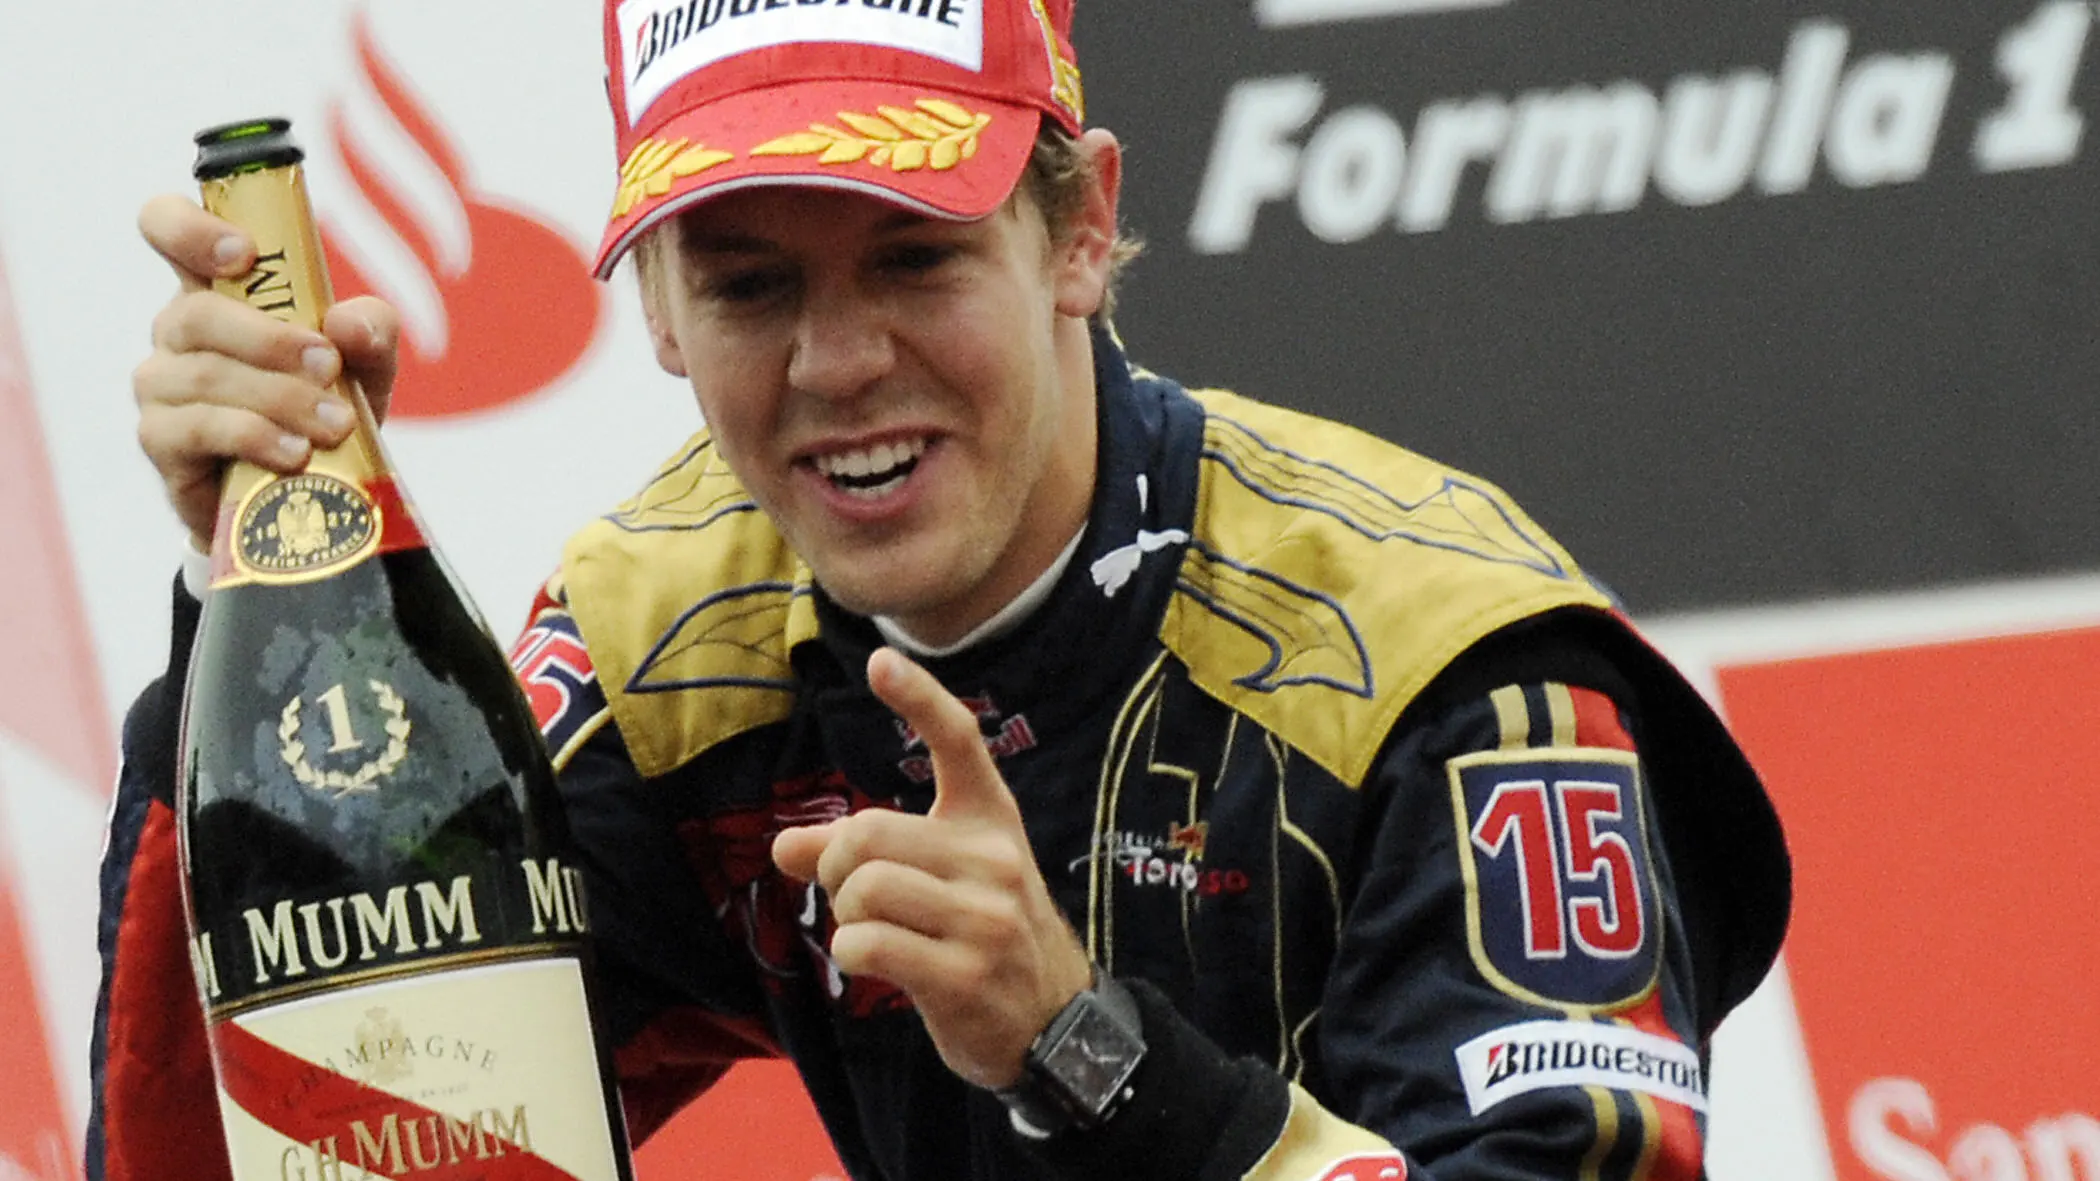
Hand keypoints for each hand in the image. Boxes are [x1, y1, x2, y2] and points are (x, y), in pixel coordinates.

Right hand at [132, 194, 401, 547]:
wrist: (309, 491)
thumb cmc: (327, 405)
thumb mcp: (367, 365)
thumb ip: (372, 332)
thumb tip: (348, 323)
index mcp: (217, 288)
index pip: (166, 226)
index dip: (189, 228)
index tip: (244, 254)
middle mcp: (178, 328)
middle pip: (197, 312)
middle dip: (271, 340)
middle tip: (329, 367)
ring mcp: (162, 384)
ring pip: (206, 374)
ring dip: (279, 397)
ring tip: (335, 424)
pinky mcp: (161, 439)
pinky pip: (199, 428)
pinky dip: (255, 436)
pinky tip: (296, 452)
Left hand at [772, 648, 1093, 1089]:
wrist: (1054, 1024)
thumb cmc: (984, 937)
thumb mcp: (941, 880)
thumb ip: (864, 856)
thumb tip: (782, 846)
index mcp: (990, 820)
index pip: (960, 743)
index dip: (920, 699)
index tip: (881, 661)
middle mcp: (993, 859)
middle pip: (866, 833)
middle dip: (836, 866)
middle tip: (852, 897)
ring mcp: (983, 918)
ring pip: (862, 888)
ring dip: (845, 916)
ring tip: (873, 932)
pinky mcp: (963, 974)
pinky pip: (866, 944)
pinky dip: (850, 954)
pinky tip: (876, 964)